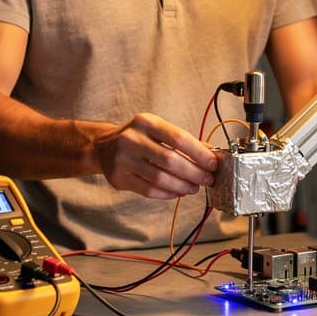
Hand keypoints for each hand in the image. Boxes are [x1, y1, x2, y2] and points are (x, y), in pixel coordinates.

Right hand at [95, 112, 217, 198]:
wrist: (103, 147)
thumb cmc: (139, 138)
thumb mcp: (159, 130)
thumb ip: (184, 141)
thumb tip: (211, 154)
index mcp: (146, 122)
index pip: (179, 138)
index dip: (200, 153)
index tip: (213, 164)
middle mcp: (132, 139)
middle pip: (171, 160)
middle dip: (194, 173)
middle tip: (207, 179)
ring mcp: (123, 159)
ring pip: (161, 178)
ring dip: (182, 186)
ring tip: (194, 187)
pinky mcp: (119, 178)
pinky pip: (149, 190)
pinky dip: (168, 193)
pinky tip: (178, 192)